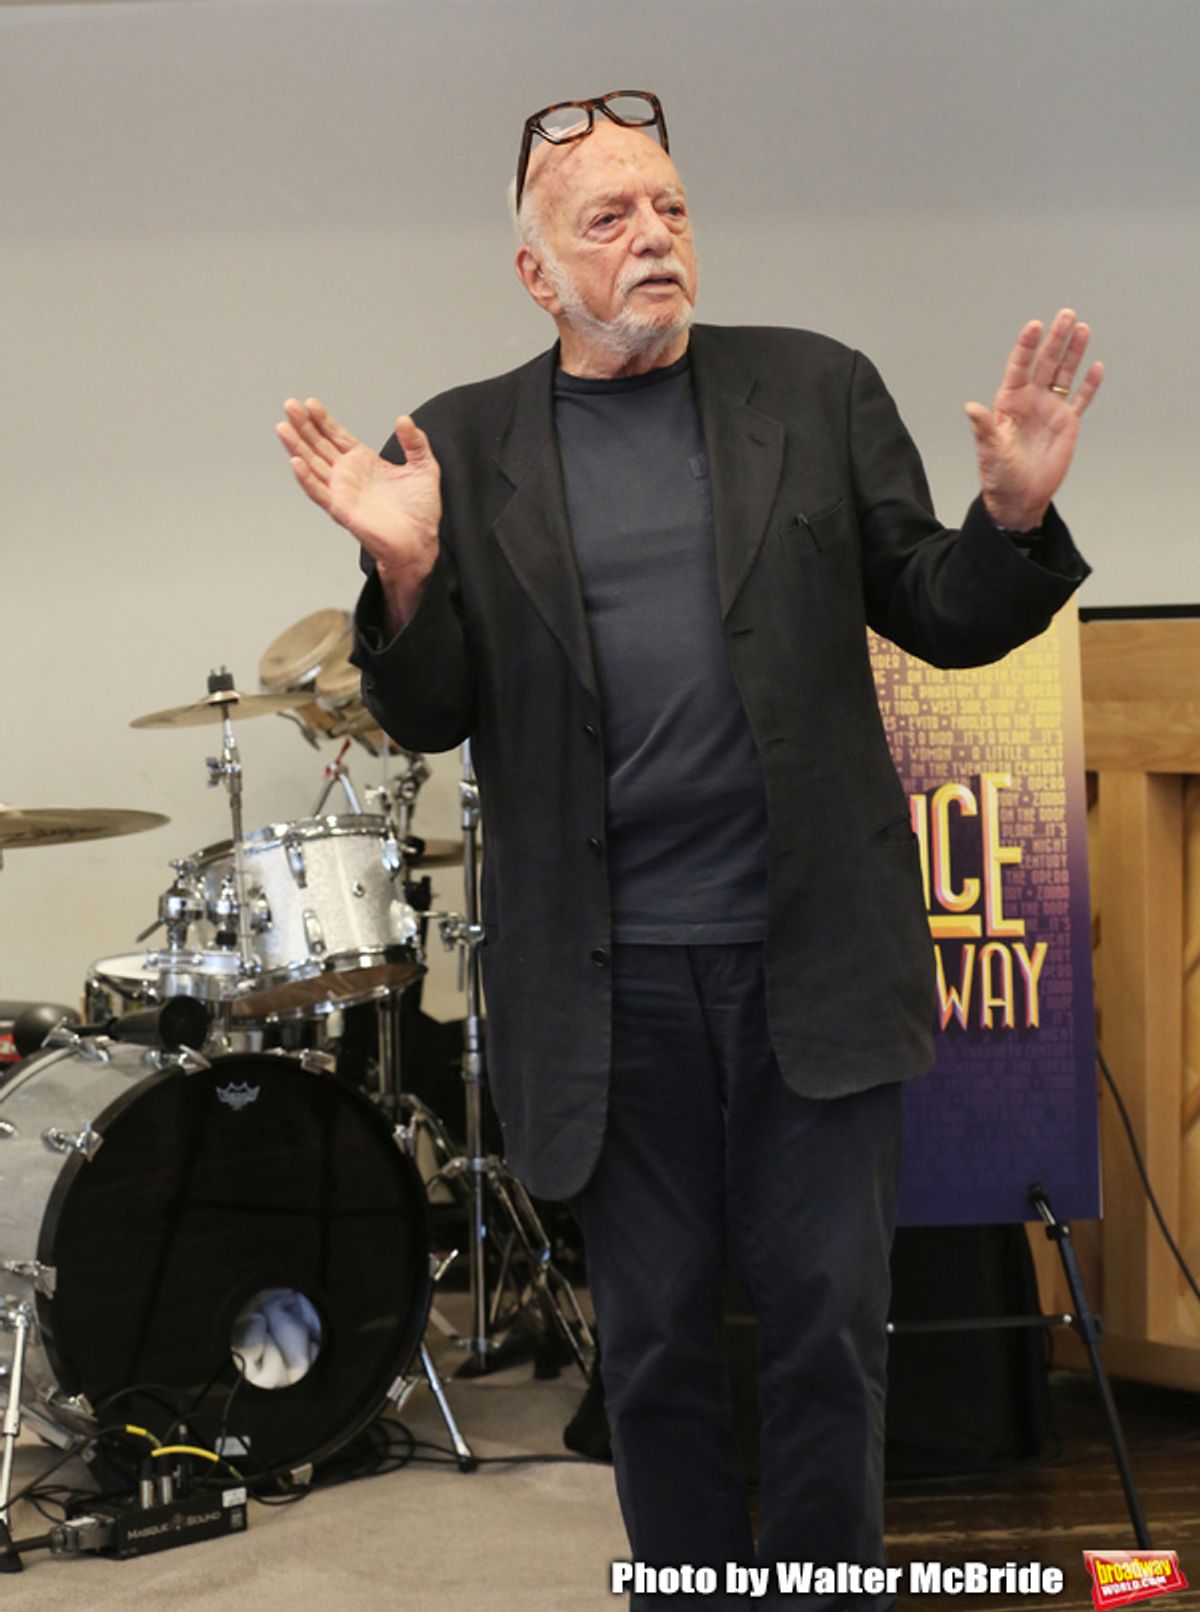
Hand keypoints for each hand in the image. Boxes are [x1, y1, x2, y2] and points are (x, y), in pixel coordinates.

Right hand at [276, 399, 440, 627]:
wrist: (421, 542)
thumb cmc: (421, 511)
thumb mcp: (424, 467)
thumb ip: (415, 442)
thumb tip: (404, 419)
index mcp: (364, 462)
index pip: (337, 436)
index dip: (323, 420)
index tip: (310, 403)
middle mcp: (349, 475)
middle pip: (319, 445)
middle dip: (303, 425)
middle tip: (289, 406)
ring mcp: (342, 492)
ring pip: (312, 465)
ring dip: (297, 447)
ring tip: (284, 428)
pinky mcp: (341, 510)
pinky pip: (319, 492)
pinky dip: (306, 478)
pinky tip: (296, 462)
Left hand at [964, 309, 1103, 530]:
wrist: (1019, 497)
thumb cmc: (999, 474)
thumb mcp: (990, 449)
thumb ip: (984, 426)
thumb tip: (971, 407)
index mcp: (1010, 402)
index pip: (1019, 367)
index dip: (1026, 346)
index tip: (1035, 325)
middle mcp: (1031, 400)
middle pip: (1045, 363)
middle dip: (1055, 339)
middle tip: (1066, 314)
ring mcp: (1050, 410)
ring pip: (1064, 374)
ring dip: (1073, 353)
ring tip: (1082, 328)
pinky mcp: (1067, 424)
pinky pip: (1080, 399)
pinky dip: (1089, 385)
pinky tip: (1097, 367)